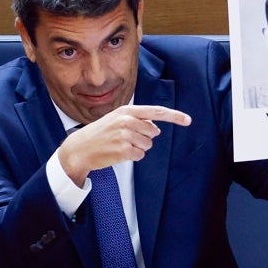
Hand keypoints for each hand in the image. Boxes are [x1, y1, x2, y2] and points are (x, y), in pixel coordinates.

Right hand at [58, 105, 191, 186]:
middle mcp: (127, 121)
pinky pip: (140, 155)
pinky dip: (132, 156)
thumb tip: (156, 129)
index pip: (156, 112)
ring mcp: (125, 136)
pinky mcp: (124, 150)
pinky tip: (118, 153)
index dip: (174, 116)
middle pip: (153, 132)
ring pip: (147, 145)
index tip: (188, 120)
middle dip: (144, 138)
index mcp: (126, 111)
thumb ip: (137, 120)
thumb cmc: (99, 133)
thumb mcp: (116, 119)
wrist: (79, 148)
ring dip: (137, 148)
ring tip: (119, 145)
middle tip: (125, 138)